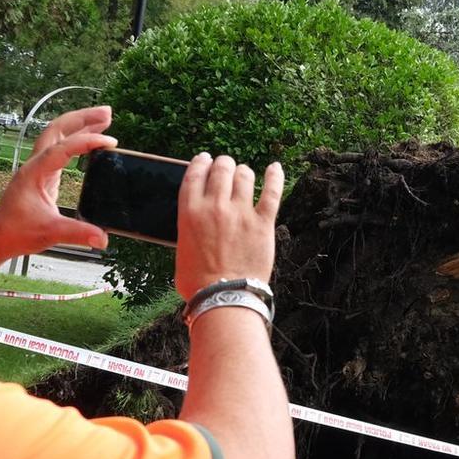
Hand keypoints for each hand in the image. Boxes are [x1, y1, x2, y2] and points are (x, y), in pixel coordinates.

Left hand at [0, 105, 115, 256]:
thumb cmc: (16, 233)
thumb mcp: (50, 234)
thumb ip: (77, 234)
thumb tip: (103, 239)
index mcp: (34, 173)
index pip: (62, 148)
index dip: (86, 141)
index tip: (110, 142)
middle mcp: (34, 164)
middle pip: (57, 128)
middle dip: (82, 118)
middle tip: (108, 112)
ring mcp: (37, 166)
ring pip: (58, 134)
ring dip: (80, 124)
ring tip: (105, 118)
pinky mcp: (42, 173)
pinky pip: (60, 147)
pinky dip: (77, 138)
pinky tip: (91, 141)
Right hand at [175, 154, 282, 298]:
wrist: (223, 298)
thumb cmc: (198, 281)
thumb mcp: (182, 248)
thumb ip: (189, 228)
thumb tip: (196, 223)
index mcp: (189, 211)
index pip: (195, 173)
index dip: (201, 162)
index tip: (205, 160)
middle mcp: (214, 206)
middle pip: (221, 169)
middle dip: (224, 164)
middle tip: (227, 167)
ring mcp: (240, 213)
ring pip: (244, 176)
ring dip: (244, 172)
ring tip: (244, 174)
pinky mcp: (262, 223)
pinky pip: (272, 192)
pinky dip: (275, 176)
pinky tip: (275, 168)